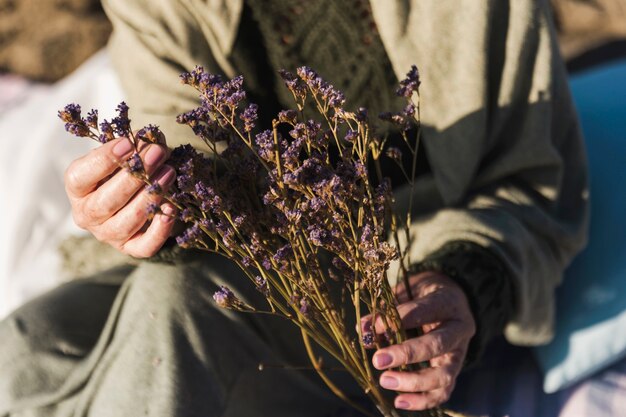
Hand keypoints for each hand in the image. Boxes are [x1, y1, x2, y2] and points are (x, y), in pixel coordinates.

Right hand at [64, 136, 176, 256]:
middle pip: (106, 201)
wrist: (137, 195)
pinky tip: (172, 208)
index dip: (104, 160)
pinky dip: (160, 230)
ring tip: (169, 173)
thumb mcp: (125, 153)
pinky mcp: (131, 248)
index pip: (80, 177)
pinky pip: (145, 246)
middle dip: (134, 175)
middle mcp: (87, 215)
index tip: (129, 144)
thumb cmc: (126, 168)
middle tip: (157, 153)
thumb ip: (136, 144)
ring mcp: (108, 234)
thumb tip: (153, 138)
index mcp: (77, 188)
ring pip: (126, 222)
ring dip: (150, 196)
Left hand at [363, 271, 475, 410]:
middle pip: (437, 345)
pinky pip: (443, 392)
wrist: (451, 301)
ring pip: (444, 375)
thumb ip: (388, 309)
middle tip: (378, 360)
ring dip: (413, 382)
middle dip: (407, 354)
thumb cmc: (422, 294)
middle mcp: (458, 329)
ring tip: (385, 381)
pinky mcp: (454, 372)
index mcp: (447, 302)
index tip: (370, 328)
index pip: (424, 311)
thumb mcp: (407, 292)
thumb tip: (364, 331)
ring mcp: (459, 353)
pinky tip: (400, 402)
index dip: (396, 320)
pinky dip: (422, 400)